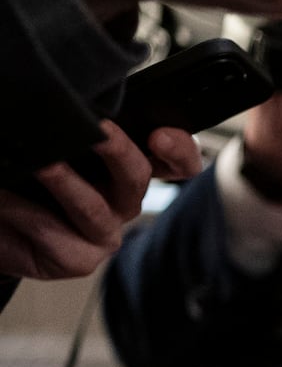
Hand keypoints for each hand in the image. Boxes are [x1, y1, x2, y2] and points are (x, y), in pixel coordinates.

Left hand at [0, 120, 197, 278]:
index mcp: (126, 171)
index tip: (160, 136)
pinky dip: (27, 213)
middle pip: (139, 177)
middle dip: (119, 152)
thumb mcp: (55, 149)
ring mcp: (104, 233)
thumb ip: (78, 132)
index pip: (175, 161)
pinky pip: (57, 233)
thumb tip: (77, 107)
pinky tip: (8, 202)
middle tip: (100, 132)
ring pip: (96, 207)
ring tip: (42, 165)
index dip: (179, 149)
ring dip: (65, 182)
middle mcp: (122, 201)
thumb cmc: (23, 184)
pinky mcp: (81, 259)